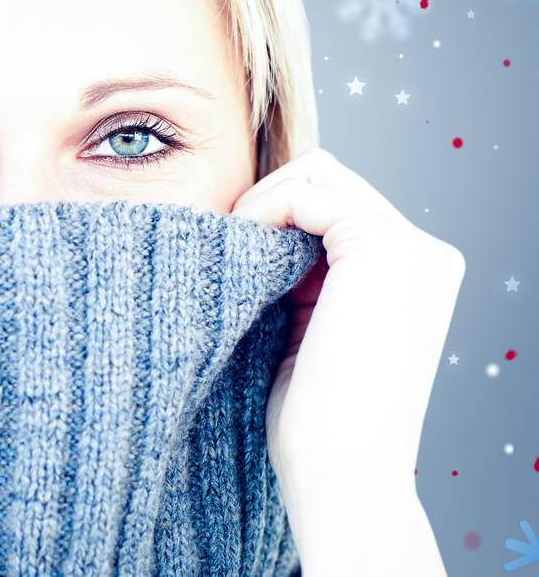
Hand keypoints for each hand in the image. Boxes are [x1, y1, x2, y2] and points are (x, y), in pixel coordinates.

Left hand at [231, 147, 464, 575]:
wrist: (341, 475)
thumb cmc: (313, 424)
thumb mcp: (310, 332)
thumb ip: (302, 279)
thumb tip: (252, 230)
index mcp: (414, 276)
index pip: (336, 204)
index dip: (275, 218)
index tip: (229, 257)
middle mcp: (426, 255)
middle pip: (329, 178)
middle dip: (268, 203)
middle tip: (221, 248)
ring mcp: (412, 249)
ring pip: (318, 173)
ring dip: (262, 203)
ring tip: (228, 253)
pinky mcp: (383, 249)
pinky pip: (307, 192)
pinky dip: (262, 210)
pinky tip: (238, 248)